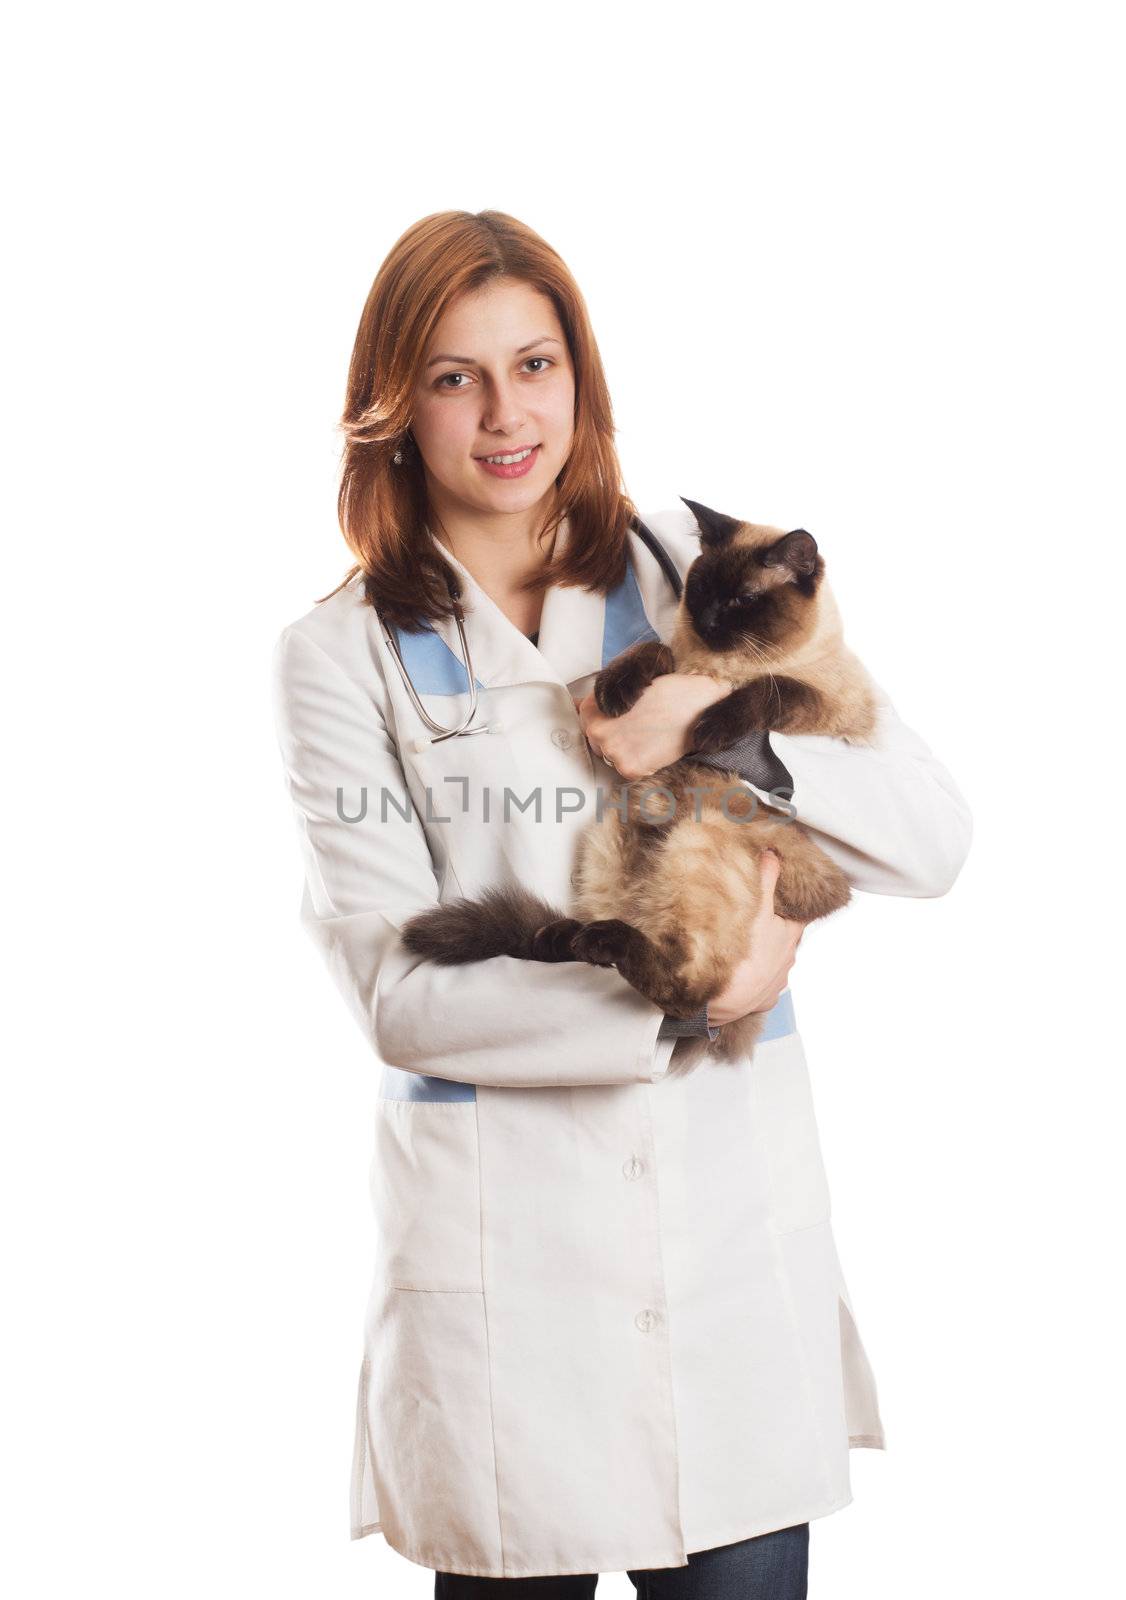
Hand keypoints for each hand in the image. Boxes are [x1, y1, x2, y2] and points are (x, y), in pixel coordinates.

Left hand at [574, 672, 732, 778]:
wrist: (700, 706)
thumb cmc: (669, 691)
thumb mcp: (630, 687)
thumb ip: (602, 699)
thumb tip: (576, 706)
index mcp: (596, 711)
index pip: (585, 716)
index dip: (602, 713)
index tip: (617, 713)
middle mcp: (601, 735)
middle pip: (596, 737)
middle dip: (612, 730)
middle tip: (636, 723)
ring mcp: (615, 754)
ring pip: (610, 753)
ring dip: (623, 746)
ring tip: (646, 732)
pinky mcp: (631, 769)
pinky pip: (625, 767)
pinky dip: (637, 760)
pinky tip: (651, 745)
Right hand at [705, 851, 802, 1024]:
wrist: (727, 999)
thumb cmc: (745, 954)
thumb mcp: (756, 909)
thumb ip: (766, 879)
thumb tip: (773, 854)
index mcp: (791, 935)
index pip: (802, 915)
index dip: (796, 905)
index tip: (788, 897)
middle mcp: (789, 958)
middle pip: (786, 938)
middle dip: (776, 929)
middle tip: (759, 918)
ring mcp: (778, 981)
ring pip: (775, 962)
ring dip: (765, 954)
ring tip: (747, 946)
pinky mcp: (764, 998)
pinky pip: (762, 985)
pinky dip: (755, 977)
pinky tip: (742, 972)